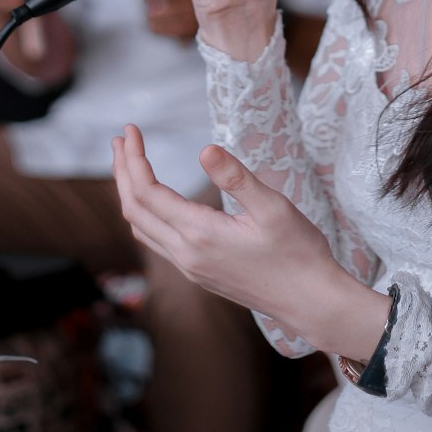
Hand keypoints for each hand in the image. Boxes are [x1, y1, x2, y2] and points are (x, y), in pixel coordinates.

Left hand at [112, 125, 387, 360]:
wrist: (310, 302)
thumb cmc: (298, 252)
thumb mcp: (273, 208)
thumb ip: (236, 177)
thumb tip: (205, 148)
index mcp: (199, 235)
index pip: (147, 192)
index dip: (134, 158)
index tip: (131, 129)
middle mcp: (186, 255)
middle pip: (134, 210)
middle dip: (122, 171)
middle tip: (121, 138)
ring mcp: (190, 268)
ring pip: (141, 228)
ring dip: (130, 194)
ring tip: (130, 164)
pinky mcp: (199, 274)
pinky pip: (157, 242)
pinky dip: (145, 214)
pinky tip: (156, 201)